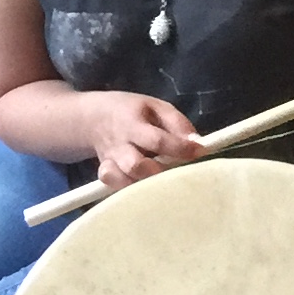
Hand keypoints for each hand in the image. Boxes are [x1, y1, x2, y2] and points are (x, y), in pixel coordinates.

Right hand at [83, 91, 203, 188]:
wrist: (93, 119)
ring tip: (160, 180)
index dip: (180, 148)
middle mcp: (120, 145)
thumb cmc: (132, 112)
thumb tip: (197, 142)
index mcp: (133, 124)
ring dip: (143, 183)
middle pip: (135, 165)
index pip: (157, 139)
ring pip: (122, 179)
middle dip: (158, 172)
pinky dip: (126, 187)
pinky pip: (111, 186)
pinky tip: (141, 184)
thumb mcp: (156, 107)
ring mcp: (110, 161)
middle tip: (177, 171)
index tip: (200, 151)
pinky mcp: (104, 173)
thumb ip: (177, 123)